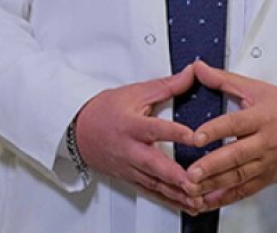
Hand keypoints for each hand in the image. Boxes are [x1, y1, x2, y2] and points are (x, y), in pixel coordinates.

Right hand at [74, 64, 204, 214]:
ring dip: (176, 193)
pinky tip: (185, 204)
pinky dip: (169, 200)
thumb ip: (167, 85)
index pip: (155, 128)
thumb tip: (190, 73)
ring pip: (154, 183)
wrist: (79, 130)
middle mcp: (130, 149)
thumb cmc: (106, 110)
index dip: (175, 132)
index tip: (194, 137)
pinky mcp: (130, 179)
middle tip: (196, 181)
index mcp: (132, 125)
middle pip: (154, 164)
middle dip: (175, 176)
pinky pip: (151, 192)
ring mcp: (129, 167)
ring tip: (197, 199)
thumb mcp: (136, 92)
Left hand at [184, 60, 276, 209]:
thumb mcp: (255, 88)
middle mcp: (263, 142)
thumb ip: (223, 80)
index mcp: (260, 117)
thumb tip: (199, 68)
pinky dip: (226, 198)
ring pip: (239, 176)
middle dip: (213, 166)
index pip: (235, 124)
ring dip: (215, 184)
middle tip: (191, 173)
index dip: (215, 130)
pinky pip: (245, 191)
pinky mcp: (267, 178)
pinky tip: (208, 201)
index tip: (196, 137)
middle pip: (236, 156)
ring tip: (193, 188)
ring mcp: (266, 163)